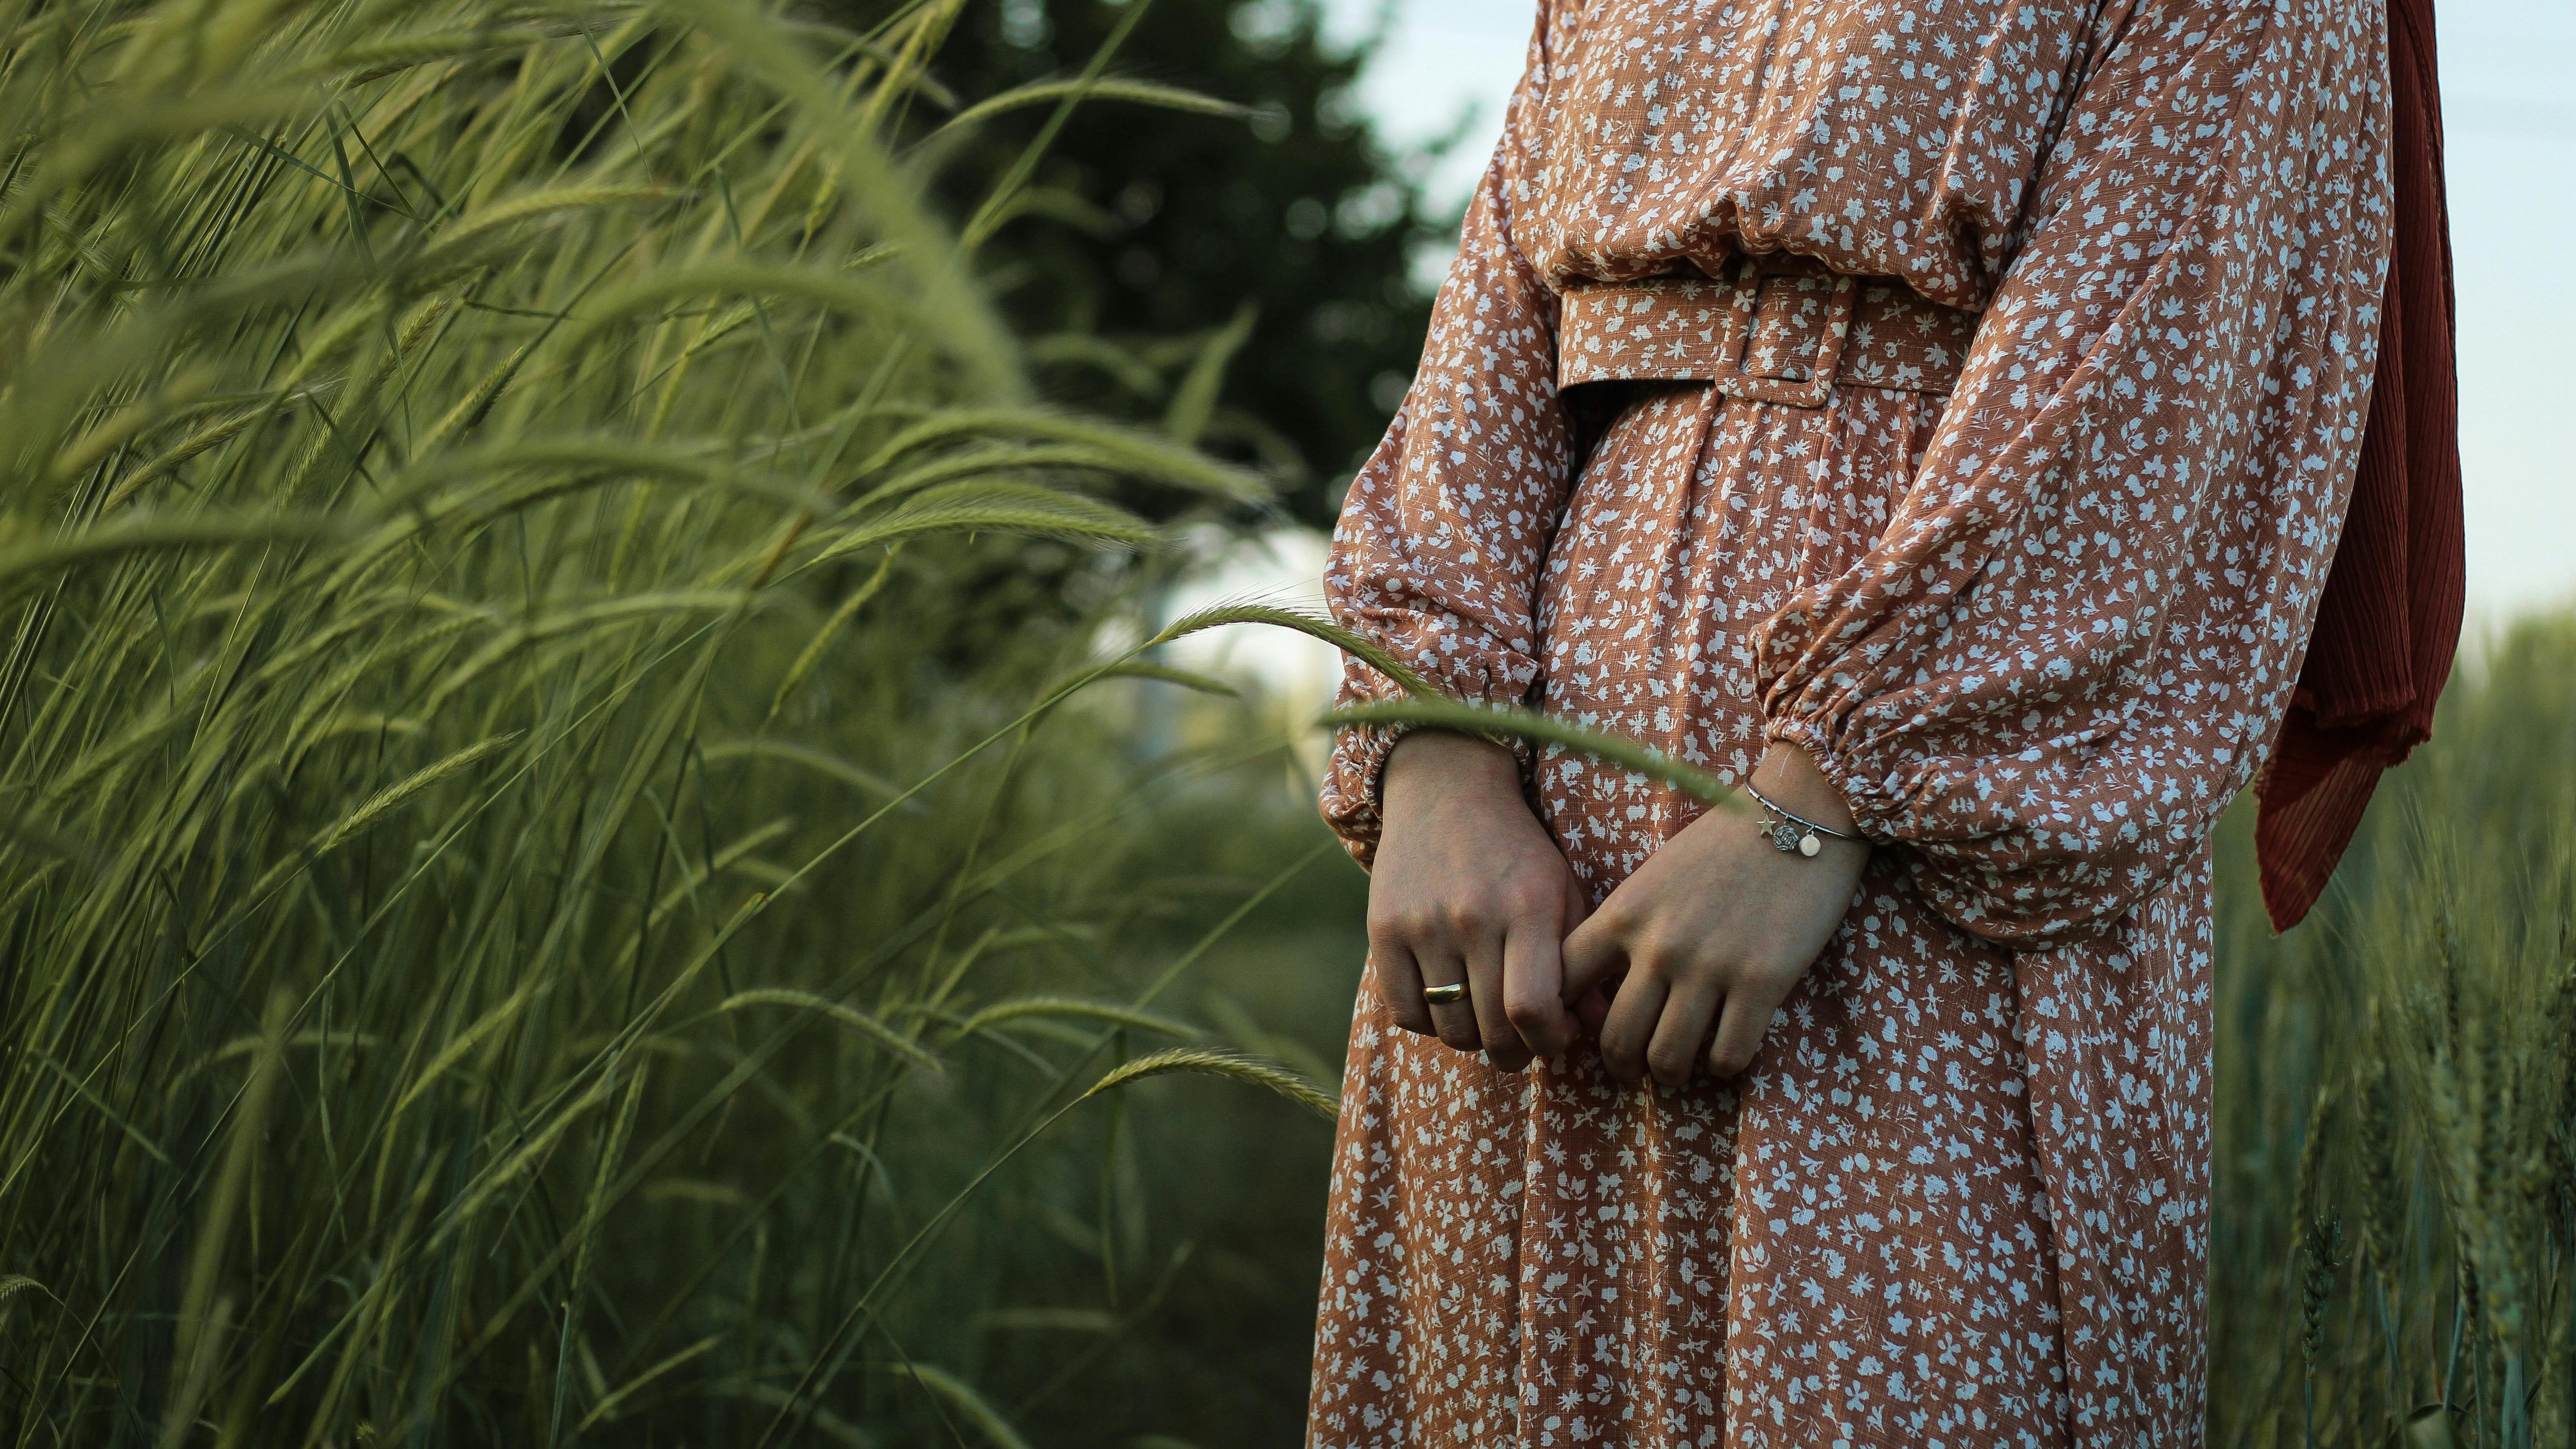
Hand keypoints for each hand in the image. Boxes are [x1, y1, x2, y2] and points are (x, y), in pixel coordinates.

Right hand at [1367, 730, 1589, 1070]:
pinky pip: (1406, 1012)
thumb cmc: (1517, 851)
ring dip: (1474, 1040)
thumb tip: (1601, 1023)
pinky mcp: (1383, 929)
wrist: (1447, 792)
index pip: (1532, 1008)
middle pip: (1491, 1030)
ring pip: (1449, 1029)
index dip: (1549, 1041)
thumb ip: (1582, 959)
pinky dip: (1430, 1024)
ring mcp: (1422, 924)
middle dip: (1516, 1052)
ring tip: (1486, 1020)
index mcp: (1526, 908)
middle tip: (1523, 1041)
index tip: (1557, 1035)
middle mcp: (1472, 917)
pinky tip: (1448, 1004)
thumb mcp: (1562, 891)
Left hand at [1561, 742, 1869, 1089]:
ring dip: (1669, 1073)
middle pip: (1614, 1038)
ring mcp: (1710, 967)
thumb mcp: (1654, 877)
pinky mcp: (1762, 983)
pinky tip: (1725, 1051)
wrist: (1798, 817)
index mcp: (1623, 914)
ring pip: (1667, 1058)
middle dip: (1619, 1066)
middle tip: (1631, 1069)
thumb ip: (1627, 926)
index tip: (1577, 1028)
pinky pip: (1728, 1055)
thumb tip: (1604, 984)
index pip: (1563, 981)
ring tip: (1677, 1068)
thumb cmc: (1723, 845)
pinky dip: (1722, 1065)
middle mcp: (1658, 946)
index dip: (1562, 1015)